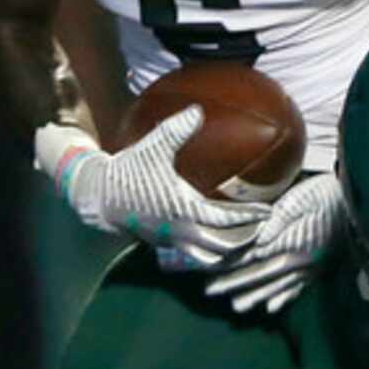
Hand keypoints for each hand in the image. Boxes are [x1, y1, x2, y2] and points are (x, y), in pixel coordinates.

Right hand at [36, 105, 263, 266]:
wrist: (100, 196)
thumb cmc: (130, 170)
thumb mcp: (153, 146)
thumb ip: (177, 129)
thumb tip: (198, 110)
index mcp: (183, 208)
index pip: (225, 220)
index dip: (249, 217)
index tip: (268, 210)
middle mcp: (180, 230)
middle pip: (225, 247)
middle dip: (247, 240)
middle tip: (265, 228)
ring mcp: (173, 241)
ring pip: (211, 258)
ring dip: (230, 252)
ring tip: (248, 239)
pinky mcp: (167, 245)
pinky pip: (197, 257)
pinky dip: (213, 255)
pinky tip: (223, 244)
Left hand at [208, 171, 349, 314]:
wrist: (355, 198)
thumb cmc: (324, 193)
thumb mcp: (298, 201)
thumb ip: (277, 223)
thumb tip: (257, 244)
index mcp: (291, 246)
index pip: (252, 261)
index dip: (230, 269)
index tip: (210, 277)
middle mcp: (299, 263)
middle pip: (261, 277)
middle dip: (235, 285)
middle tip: (211, 293)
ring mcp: (310, 268)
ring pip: (277, 287)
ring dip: (256, 297)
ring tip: (238, 307)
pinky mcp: (319, 267)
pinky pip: (299, 288)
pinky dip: (285, 298)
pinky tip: (274, 307)